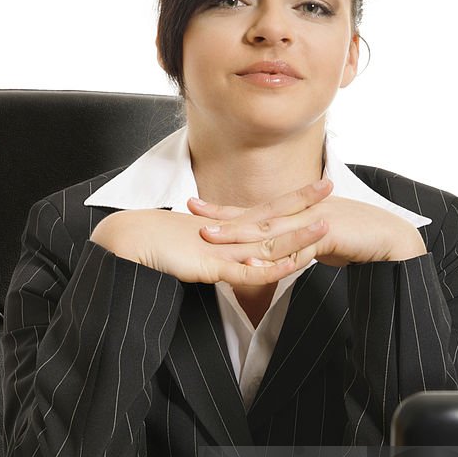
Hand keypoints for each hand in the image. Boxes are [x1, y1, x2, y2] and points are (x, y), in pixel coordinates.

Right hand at [89, 200, 328, 285]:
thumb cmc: (152, 244)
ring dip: (298, 236)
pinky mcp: (211, 268)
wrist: (126, 242)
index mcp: (225, 227)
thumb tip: (226, 255)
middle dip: (303, 202)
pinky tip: (292, 267)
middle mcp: (228, 234)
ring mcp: (221, 250)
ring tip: (326, 225)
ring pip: (268, 243)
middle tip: (331, 183)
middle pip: (273, 216)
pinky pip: (247, 272)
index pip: (265, 209)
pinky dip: (270, 270)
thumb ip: (212, 252)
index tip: (315, 186)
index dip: (291, 199)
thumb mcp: (191, 247)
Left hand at [187, 181, 426, 266]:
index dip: (225, 210)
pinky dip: (274, 258)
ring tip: (212, 239)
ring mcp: (313, 223)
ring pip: (269, 231)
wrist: (391, 237)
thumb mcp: (322, 238)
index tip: (196, 206)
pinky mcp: (328, 237)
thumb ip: (299, 242)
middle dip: (222, 217)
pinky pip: (296, 250)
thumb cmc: (359, 237)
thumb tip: (282, 252)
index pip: (255, 210)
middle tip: (192, 214)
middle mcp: (300, 213)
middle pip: (255, 215)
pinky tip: (255, 264)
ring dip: (239, 235)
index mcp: (297, 211)